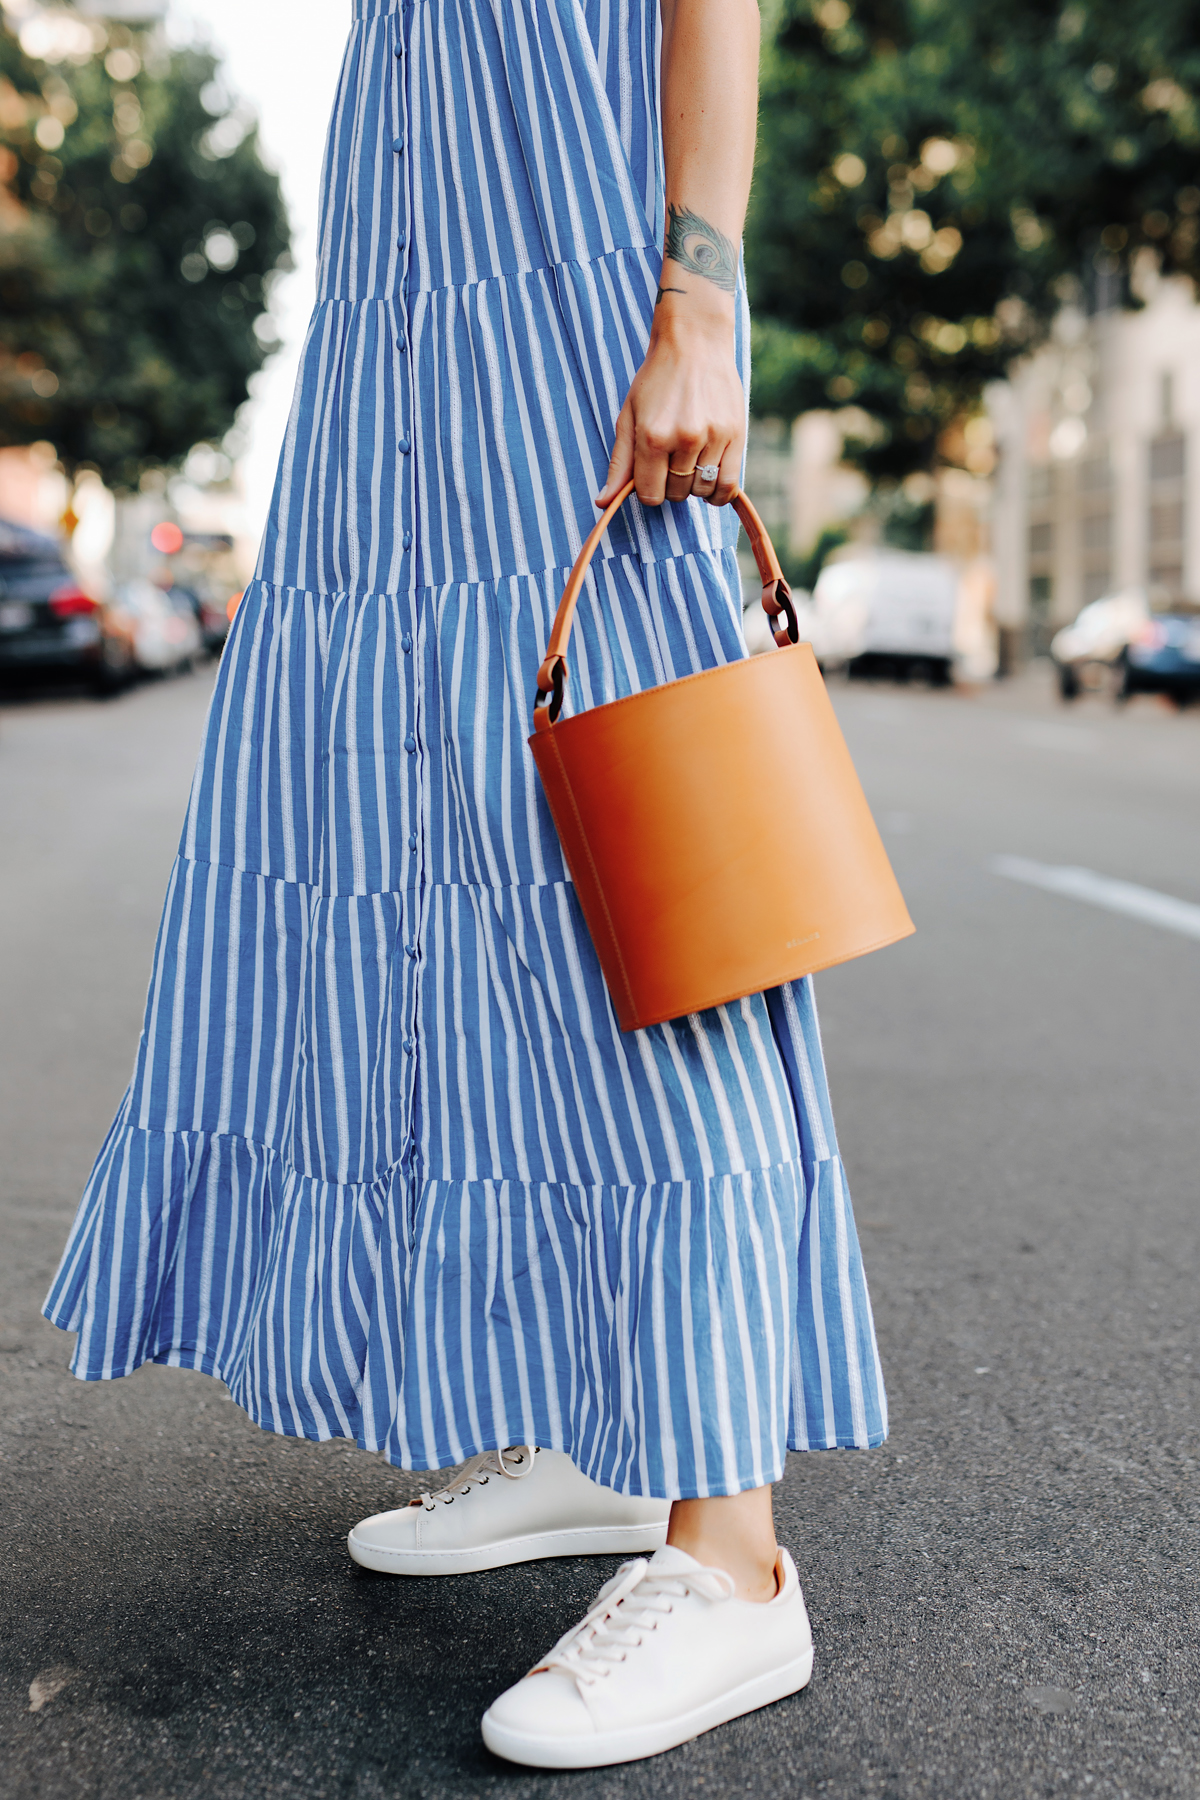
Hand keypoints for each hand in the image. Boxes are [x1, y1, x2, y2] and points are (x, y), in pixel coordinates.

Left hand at [595, 299, 743, 510]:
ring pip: (702, 490)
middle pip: (676, 494)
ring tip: (691, 461)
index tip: (652, 473)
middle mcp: (684, 439)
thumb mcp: (629, 416)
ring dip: (694, 485)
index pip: (650, 495)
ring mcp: (713, 437)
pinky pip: (730, 484)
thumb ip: (619, 462)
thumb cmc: (656, 380)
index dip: (649, 489)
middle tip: (671, 459)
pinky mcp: (737, 434)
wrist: (695, 342)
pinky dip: (720, 492)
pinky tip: (711, 480)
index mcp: (652, 436)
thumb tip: (604, 503)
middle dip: (670, 485)